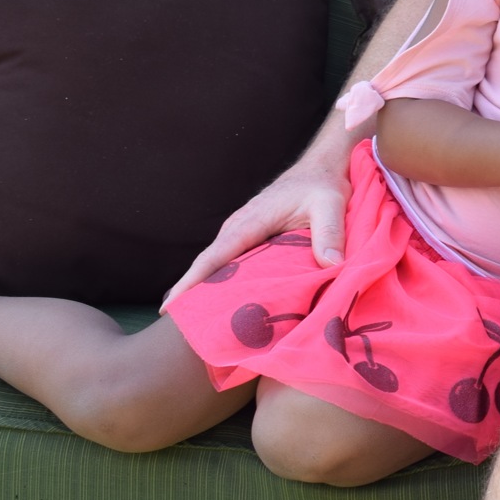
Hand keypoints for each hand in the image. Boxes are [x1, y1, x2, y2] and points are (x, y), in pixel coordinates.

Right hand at [161, 149, 352, 309]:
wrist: (321, 167)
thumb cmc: (322, 185)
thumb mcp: (331, 205)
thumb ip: (330, 234)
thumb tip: (332, 265)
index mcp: (250, 222)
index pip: (213, 256)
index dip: (190, 283)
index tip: (167, 308)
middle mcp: (239, 228)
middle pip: (208, 266)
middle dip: (191, 296)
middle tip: (182, 331)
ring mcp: (243, 233)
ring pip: (219, 266)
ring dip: (207, 292)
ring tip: (197, 328)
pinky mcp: (252, 239)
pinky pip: (233, 263)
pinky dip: (225, 283)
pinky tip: (227, 307)